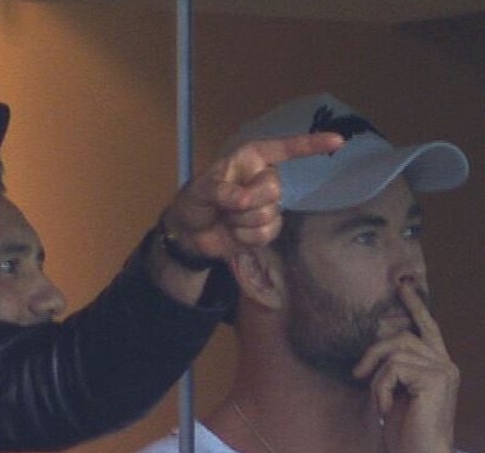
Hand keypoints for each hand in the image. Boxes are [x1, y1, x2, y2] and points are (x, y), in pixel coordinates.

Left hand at [163, 132, 343, 258]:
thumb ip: (221, 191)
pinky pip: (266, 233)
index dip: (311, 144)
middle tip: (225, 205)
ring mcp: (268, 204)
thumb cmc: (195, 202)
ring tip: (227, 217)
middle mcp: (264, 178)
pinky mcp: (267, 228)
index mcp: (251, 159)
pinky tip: (234, 232)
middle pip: (274, 189)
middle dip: (246, 201)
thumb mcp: (200, 190)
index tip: (337, 141)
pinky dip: (245, 236)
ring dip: (241, 221)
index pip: (285, 148)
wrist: (190, 234)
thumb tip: (244, 200)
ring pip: (269, 214)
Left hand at [351, 279, 461, 452]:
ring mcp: (443, 369)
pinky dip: (381, 388)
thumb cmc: (406, 433)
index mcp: (437, 364)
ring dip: (376, 378)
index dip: (415, 305)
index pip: (427, 327)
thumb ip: (392, 371)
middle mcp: (445, 362)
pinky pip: (393, 368)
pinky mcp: (435, 379)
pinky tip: (385, 408)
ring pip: (394, 352)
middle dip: (373, 351)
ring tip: (379, 401)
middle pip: (401, 336)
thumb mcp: (394, 395)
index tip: (402, 284)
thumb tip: (374, 352)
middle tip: (358, 373)